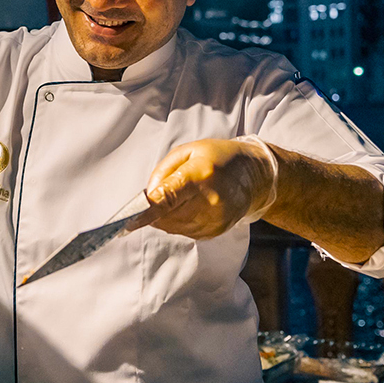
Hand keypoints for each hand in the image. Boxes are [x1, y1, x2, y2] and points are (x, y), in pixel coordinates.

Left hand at [133, 138, 277, 239]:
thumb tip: (148, 197)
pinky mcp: (215, 232)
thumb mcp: (189, 151)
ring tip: (183, 196)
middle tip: (160, 193)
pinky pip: (184, 231)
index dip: (145, 212)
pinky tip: (192, 205)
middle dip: (154, 209)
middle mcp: (209, 202)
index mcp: (201, 175)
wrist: (255, 176)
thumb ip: (163, 172)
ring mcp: (214, 220)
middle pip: (165, 216)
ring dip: (166, 215)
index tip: (127, 221)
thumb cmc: (219, 158)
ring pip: (172, 226)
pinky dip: (179, 220)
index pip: (167, 198)